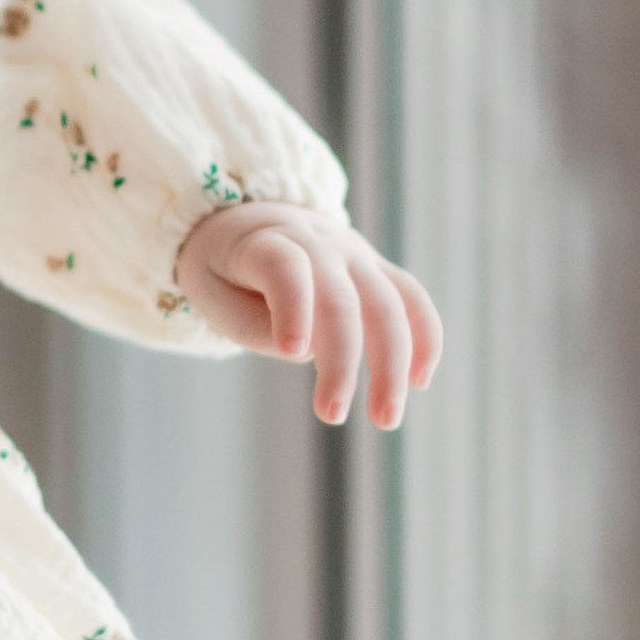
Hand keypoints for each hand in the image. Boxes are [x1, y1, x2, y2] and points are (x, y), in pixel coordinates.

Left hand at [176, 201, 442, 426]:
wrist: (253, 221)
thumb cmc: (226, 271)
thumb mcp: (215, 295)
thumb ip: (255, 325)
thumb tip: (305, 353)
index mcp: (265, 242)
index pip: (286, 266)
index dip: (292, 305)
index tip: (291, 352)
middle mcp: (318, 242)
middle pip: (341, 297)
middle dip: (342, 360)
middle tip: (332, 414)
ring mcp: (354, 253)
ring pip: (388, 302)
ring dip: (393, 363)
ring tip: (386, 418)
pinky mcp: (377, 269)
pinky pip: (412, 298)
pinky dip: (424, 337)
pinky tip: (420, 381)